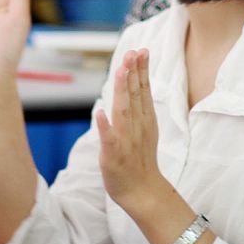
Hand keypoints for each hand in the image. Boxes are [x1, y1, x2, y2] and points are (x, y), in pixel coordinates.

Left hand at [95, 49, 166, 217]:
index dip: (141, 70)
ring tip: (120, 71)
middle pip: (135, 95)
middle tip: (133, 52)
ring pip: (123, 111)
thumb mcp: (144, 128)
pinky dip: (105, 126)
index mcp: (144, 120)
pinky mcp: (113, 155)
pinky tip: (99, 112)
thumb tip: (135, 78)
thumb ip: (138, 104)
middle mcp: (136, 126)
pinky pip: (109, 139)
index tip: (140, 50)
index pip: (142, 90)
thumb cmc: (139, 158)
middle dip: (133, 73)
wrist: (143, 192)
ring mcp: (126, 140)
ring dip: (122, 91)